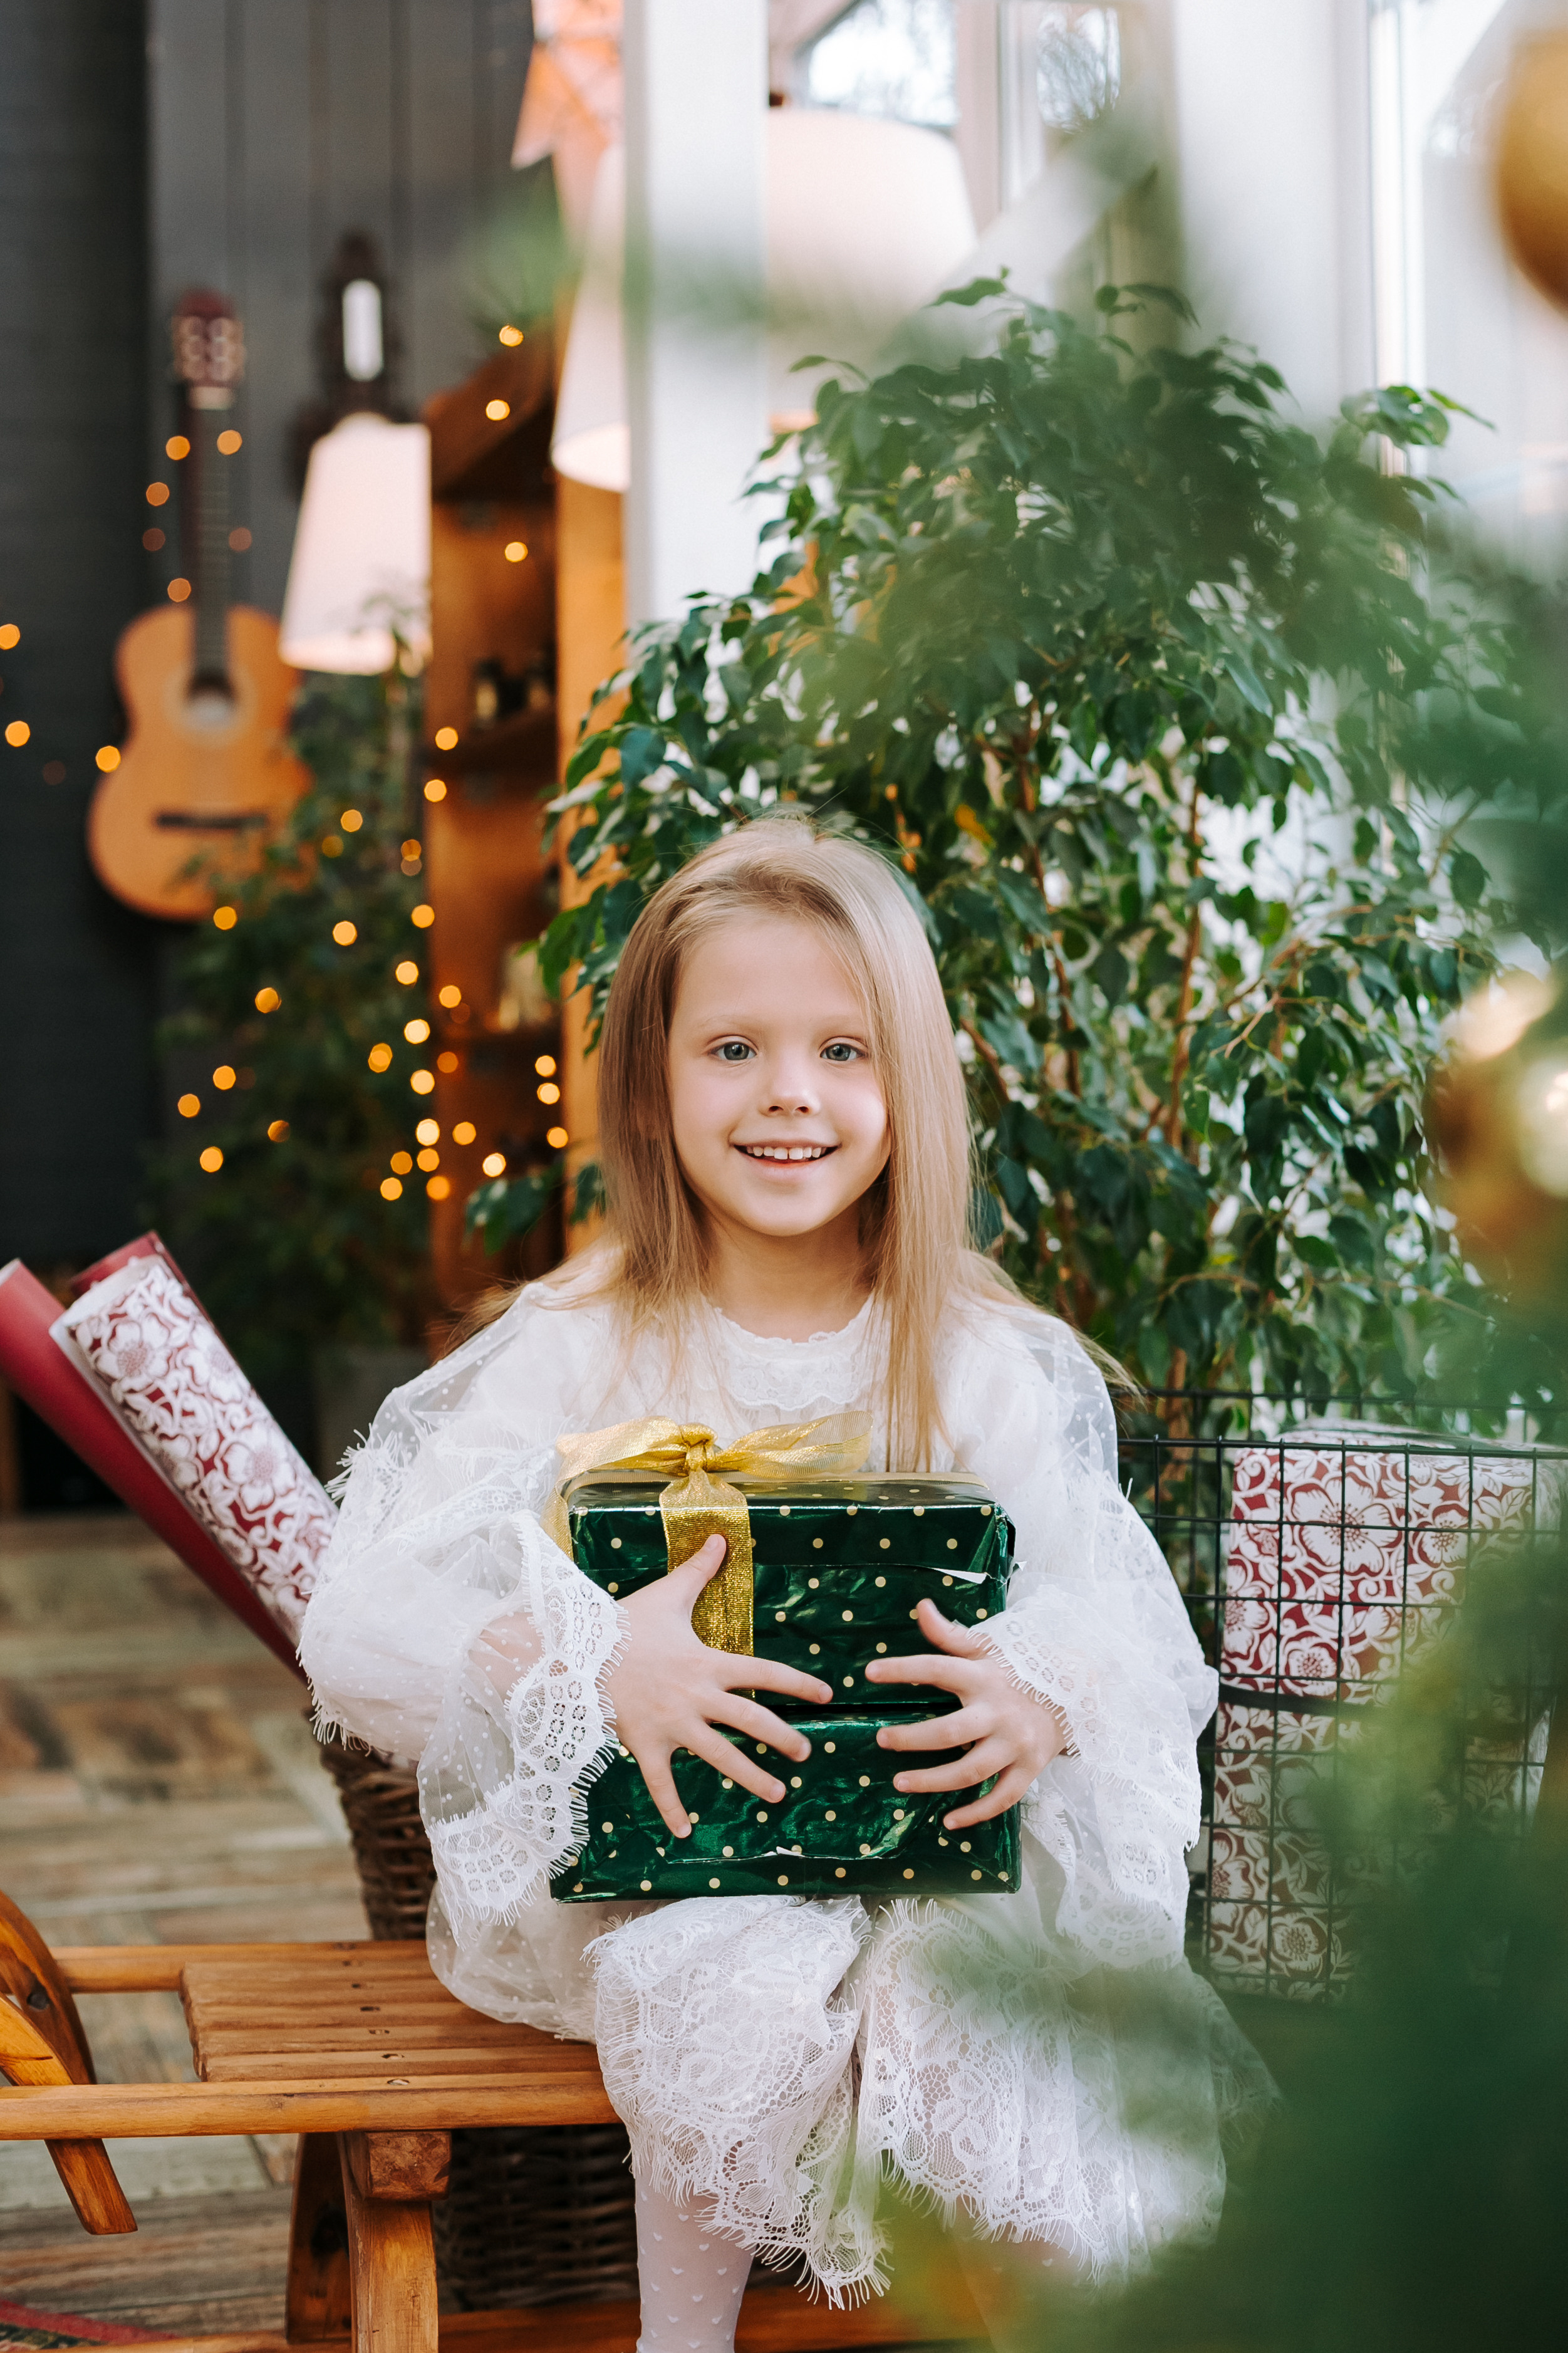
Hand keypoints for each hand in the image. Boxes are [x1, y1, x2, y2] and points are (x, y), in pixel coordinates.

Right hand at [603, 1535, 832, 1840]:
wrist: (578, 1651)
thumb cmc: (625, 1622)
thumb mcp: (668, 1594)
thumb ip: (699, 1570)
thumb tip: (720, 1536)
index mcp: (709, 1662)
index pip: (765, 1673)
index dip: (799, 1683)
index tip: (826, 1694)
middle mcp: (698, 1697)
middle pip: (752, 1721)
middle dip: (783, 1738)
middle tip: (806, 1753)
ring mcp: (674, 1725)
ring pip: (720, 1757)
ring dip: (750, 1777)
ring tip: (777, 1794)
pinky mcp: (647, 1744)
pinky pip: (662, 1783)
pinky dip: (673, 1808)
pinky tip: (686, 1833)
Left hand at [864, 1597, 1067, 1829]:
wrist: (1077, 1692)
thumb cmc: (1020, 1669)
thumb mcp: (987, 1648)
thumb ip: (950, 1634)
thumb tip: (921, 1606)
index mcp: (983, 1677)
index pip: (937, 1668)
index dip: (903, 1669)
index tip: (870, 1672)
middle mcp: (998, 1712)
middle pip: (950, 1731)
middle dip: (912, 1738)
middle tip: (881, 1739)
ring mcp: (1016, 1744)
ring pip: (970, 1771)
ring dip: (933, 1781)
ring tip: (900, 1783)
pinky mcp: (1030, 1769)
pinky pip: (1001, 1798)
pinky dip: (976, 1813)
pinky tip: (948, 1822)